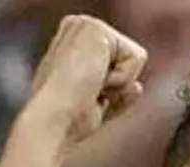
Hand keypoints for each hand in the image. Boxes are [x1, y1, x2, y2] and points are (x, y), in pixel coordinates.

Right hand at [25, 15, 147, 144]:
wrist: (52, 119)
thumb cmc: (66, 120)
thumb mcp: (94, 105)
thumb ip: (113, 93)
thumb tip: (137, 87)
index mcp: (73, 45)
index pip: (117, 66)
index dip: (110, 92)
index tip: (85, 100)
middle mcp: (78, 28)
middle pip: (129, 62)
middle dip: (115, 88)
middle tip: (86, 95)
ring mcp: (86, 24)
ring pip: (134, 59)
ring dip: (116, 85)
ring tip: (88, 88)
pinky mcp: (97, 28)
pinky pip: (137, 58)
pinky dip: (120, 79)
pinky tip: (93, 81)